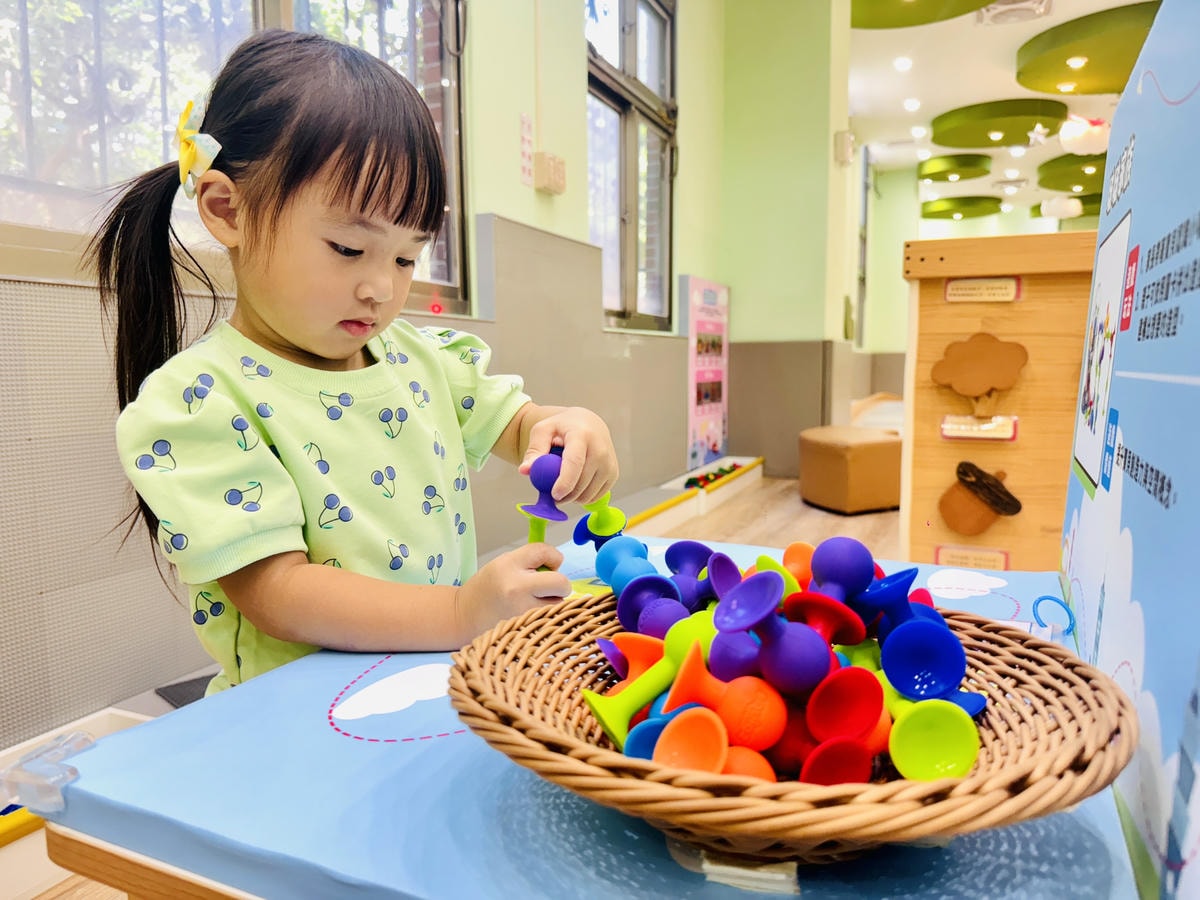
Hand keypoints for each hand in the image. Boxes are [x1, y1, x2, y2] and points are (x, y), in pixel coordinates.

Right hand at [455, 543, 570, 636]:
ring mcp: (522, 612)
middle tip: (546, 588)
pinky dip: (547, 617)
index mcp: (508, 566)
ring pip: (559, 604)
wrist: (465, 617)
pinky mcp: (526, 630)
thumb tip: (560, 564)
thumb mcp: (504, 563)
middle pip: (561, 582)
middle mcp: (516, 588)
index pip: (544, 552)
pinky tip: (531, 615)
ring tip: (532, 603)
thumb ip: (532, 559)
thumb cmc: (489, 587)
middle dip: (560, 584)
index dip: (552, 557)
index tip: (546, 566)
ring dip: (553, 602)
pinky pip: (551, 620)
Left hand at [518, 406, 618, 503]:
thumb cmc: (561, 428)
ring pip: (589, 493)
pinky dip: (583, 497)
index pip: (575, 462)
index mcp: (581, 435)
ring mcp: (609, 462)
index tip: (554, 495)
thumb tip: (525, 470)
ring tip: (564, 485)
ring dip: (573, 497)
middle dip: (565, 495)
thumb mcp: (543, 431)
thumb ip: (533, 451)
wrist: (588, 424)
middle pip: (582, 482)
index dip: (565, 482)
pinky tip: (576, 485)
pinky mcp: (614, 473)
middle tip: (552, 495)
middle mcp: (600, 448)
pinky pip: (596, 496)